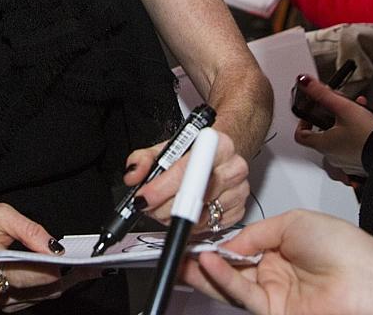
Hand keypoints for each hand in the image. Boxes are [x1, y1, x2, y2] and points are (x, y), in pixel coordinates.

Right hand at [0, 202, 94, 310]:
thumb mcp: (0, 214)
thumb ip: (30, 230)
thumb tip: (55, 247)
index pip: (27, 273)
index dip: (54, 269)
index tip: (77, 261)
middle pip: (42, 288)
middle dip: (72, 275)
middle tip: (96, 264)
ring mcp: (2, 299)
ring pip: (45, 296)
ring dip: (69, 281)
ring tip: (90, 266)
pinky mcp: (9, 303)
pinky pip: (40, 297)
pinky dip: (58, 284)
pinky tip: (72, 271)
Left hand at [124, 130, 249, 232]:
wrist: (217, 153)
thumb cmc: (193, 150)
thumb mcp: (165, 146)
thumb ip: (144, 159)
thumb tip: (134, 175)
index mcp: (218, 144)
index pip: (186, 171)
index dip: (161, 188)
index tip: (144, 198)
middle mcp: (233, 167)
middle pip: (193, 198)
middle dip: (162, 207)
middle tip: (148, 205)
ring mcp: (239, 191)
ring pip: (198, 217)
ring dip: (173, 217)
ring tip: (164, 206)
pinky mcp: (238, 211)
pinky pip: (208, 227)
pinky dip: (190, 225)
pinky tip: (184, 212)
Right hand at [179, 209, 372, 314]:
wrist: (368, 277)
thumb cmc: (343, 246)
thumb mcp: (292, 223)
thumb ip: (256, 234)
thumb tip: (230, 243)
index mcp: (282, 249)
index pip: (241, 249)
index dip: (219, 245)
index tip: (197, 238)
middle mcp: (276, 274)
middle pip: (232, 271)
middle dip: (205, 263)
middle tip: (180, 255)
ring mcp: (276, 296)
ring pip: (233, 286)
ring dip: (207, 274)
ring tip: (185, 261)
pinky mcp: (276, 314)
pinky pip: (244, 296)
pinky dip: (224, 280)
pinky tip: (210, 265)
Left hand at [293, 78, 372, 176]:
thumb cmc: (367, 135)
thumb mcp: (343, 107)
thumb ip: (322, 93)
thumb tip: (304, 82)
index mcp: (323, 145)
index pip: (301, 135)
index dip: (303, 122)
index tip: (311, 113)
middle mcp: (332, 156)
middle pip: (322, 134)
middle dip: (330, 116)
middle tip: (338, 107)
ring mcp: (346, 162)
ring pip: (340, 138)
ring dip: (345, 122)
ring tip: (357, 111)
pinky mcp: (360, 163)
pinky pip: (353, 146)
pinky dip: (356, 133)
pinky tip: (367, 123)